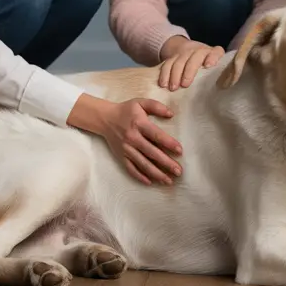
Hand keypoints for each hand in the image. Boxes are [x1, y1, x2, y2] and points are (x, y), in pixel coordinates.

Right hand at [68, 93, 182, 184]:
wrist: (105, 119)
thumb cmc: (126, 110)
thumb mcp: (140, 103)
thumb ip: (156, 106)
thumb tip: (171, 114)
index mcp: (139, 124)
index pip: (156, 135)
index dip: (169, 143)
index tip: (180, 151)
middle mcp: (132, 138)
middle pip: (151, 153)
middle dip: (166, 163)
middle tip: (179, 171)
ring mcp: (126, 149)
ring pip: (142, 164)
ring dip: (156, 173)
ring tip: (168, 180)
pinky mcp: (121, 156)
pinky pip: (130, 169)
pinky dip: (140, 176)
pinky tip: (150, 182)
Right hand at [158, 36, 225, 90]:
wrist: (190, 50)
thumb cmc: (207, 67)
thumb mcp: (215, 69)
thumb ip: (219, 76)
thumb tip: (223, 92)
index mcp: (213, 53)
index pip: (216, 52)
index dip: (212, 57)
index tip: (209, 65)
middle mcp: (199, 50)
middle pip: (194, 57)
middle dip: (189, 71)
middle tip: (185, 84)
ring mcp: (185, 53)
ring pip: (178, 61)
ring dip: (174, 75)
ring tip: (173, 88)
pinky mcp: (173, 57)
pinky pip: (167, 64)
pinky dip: (164, 74)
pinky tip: (163, 84)